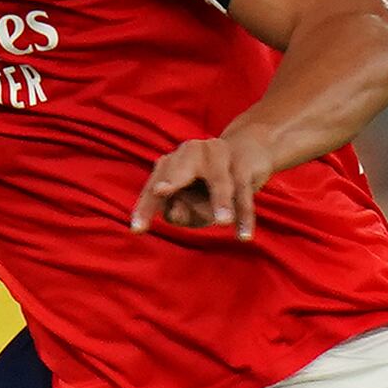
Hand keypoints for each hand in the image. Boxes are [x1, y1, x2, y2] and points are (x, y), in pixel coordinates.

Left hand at [132, 132, 275, 239]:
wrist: (250, 150)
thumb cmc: (211, 185)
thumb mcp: (194, 203)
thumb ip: (180, 211)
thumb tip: (173, 213)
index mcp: (172, 164)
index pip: (154, 187)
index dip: (145, 207)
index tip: (137, 230)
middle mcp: (191, 153)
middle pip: (179, 169)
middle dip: (171, 179)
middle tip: (161, 191)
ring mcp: (219, 155)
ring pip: (218, 179)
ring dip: (220, 200)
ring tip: (222, 222)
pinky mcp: (244, 164)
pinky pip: (244, 190)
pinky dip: (244, 214)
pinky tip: (244, 236)